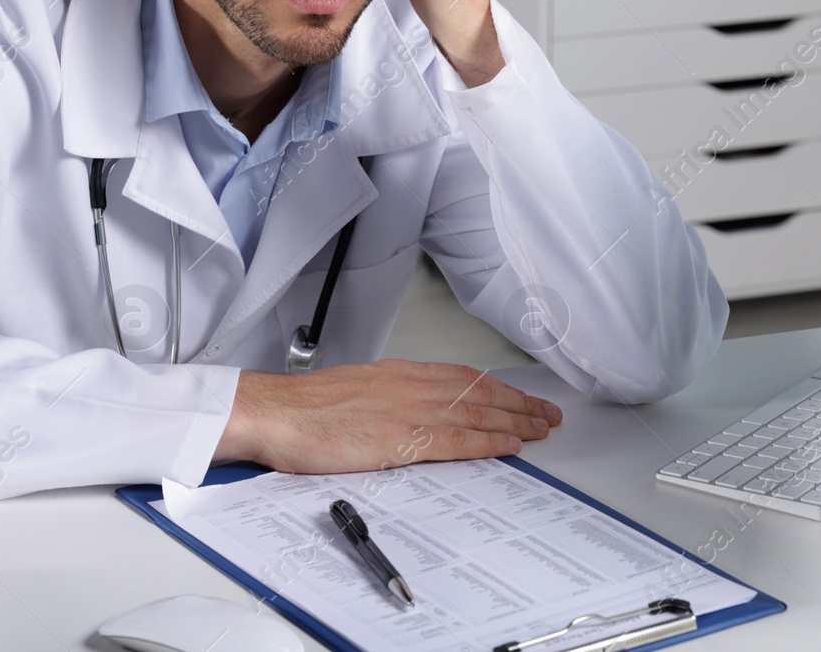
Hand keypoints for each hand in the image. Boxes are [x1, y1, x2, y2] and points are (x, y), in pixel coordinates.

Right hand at [213, 359, 562, 473]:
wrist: (274, 412)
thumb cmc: (302, 408)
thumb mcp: (353, 393)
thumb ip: (385, 400)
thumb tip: (404, 413)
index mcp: (398, 374)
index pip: (461, 378)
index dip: (496, 388)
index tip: (518, 397)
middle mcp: (410, 386)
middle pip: (478, 393)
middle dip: (518, 403)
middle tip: (547, 413)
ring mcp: (408, 411)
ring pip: (476, 414)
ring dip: (515, 421)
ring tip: (541, 429)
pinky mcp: (401, 439)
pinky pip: (457, 441)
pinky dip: (488, 443)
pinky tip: (510, 446)